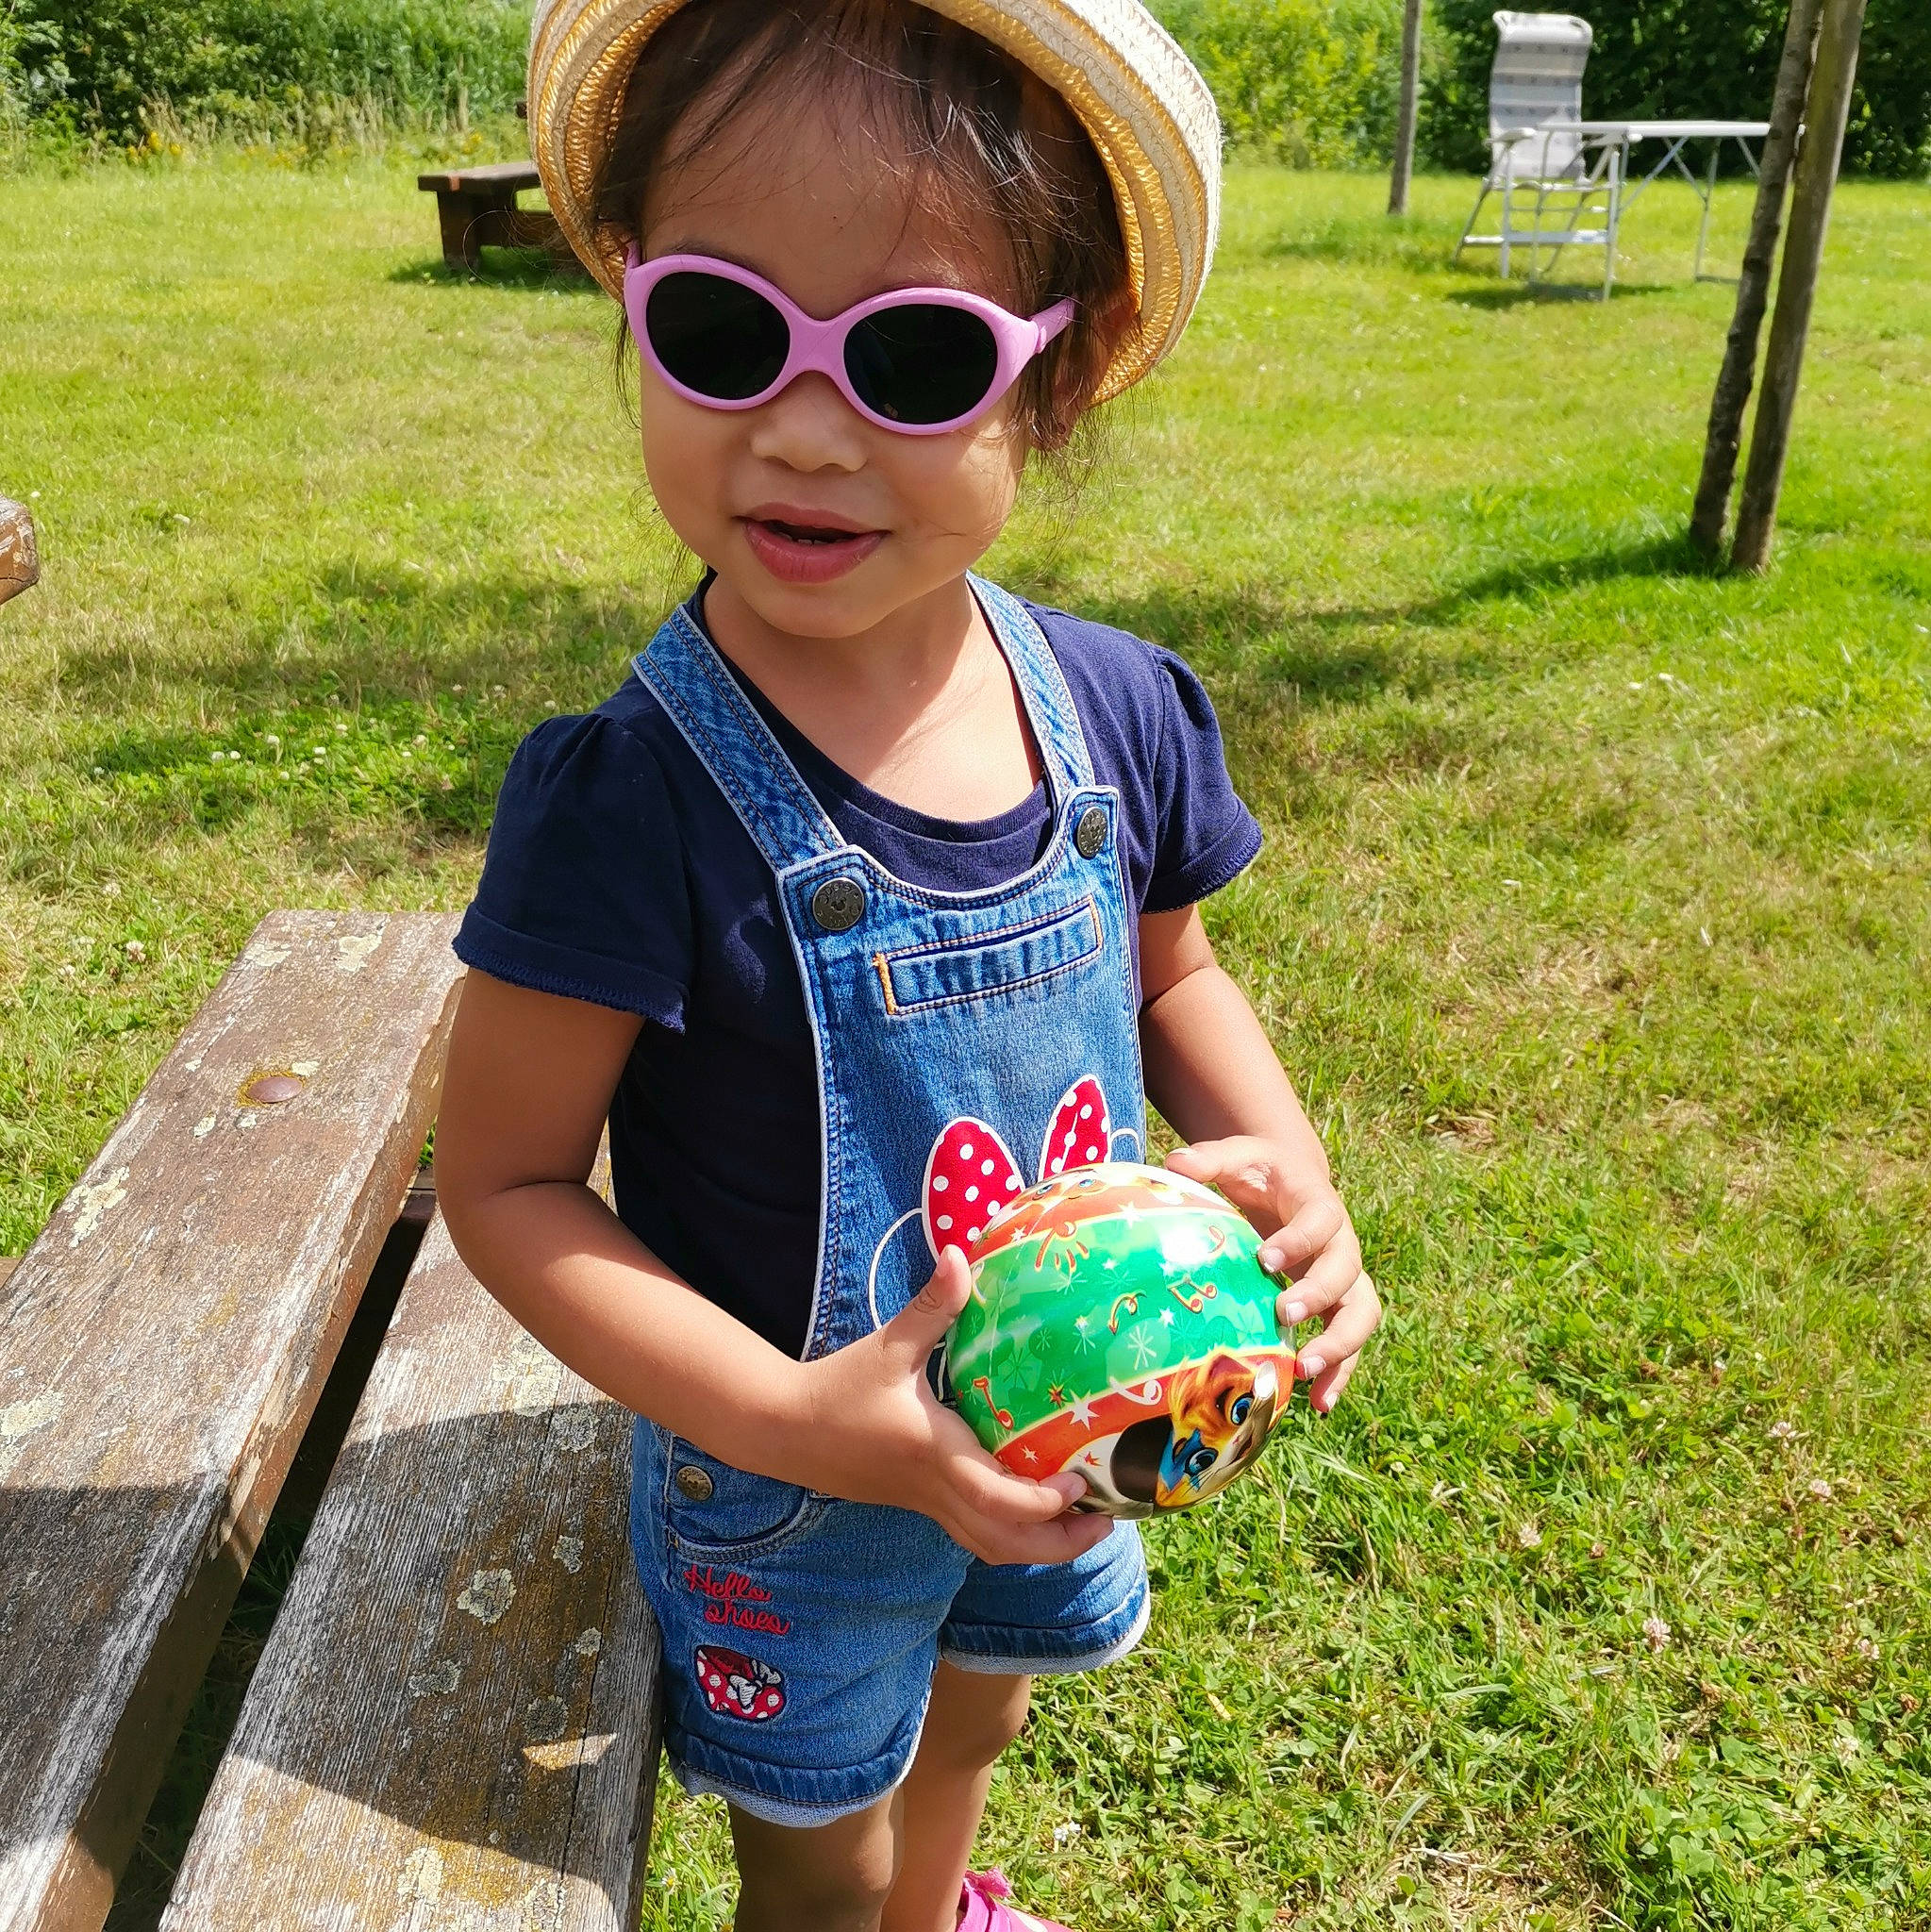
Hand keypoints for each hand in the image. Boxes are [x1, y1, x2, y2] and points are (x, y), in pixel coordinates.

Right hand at [783, 1249, 1114, 1567]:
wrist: (784, 1429)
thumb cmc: (839, 1387)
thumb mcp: (889, 1344)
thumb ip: (931, 1306)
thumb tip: (958, 1254)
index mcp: (936, 1455)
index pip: (999, 1500)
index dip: (1045, 1503)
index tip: (1081, 1483)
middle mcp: (938, 1491)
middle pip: (1007, 1545)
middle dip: (1060, 1543)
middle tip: (1106, 1520)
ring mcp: (928, 1505)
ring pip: (992, 1549)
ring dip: (1040, 1547)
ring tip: (1084, 1525)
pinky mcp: (921, 1505)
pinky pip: (975, 1537)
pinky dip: (1012, 1535)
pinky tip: (1035, 1511)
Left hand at [1164, 1136, 1380, 1413]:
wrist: (1290, 1185)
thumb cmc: (1260, 1173)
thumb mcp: (1239, 1157)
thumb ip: (1210, 1159)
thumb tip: (1174, 1164)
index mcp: (1319, 1204)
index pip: (1320, 1221)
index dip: (1298, 1241)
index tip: (1265, 1258)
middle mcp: (1341, 1244)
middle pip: (1347, 1272)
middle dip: (1317, 1296)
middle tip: (1282, 1314)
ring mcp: (1344, 1280)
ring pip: (1360, 1314)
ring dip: (1340, 1346)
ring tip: (1305, 1369)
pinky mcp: (1337, 1308)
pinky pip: (1350, 1345)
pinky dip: (1339, 1375)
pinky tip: (1318, 1404)